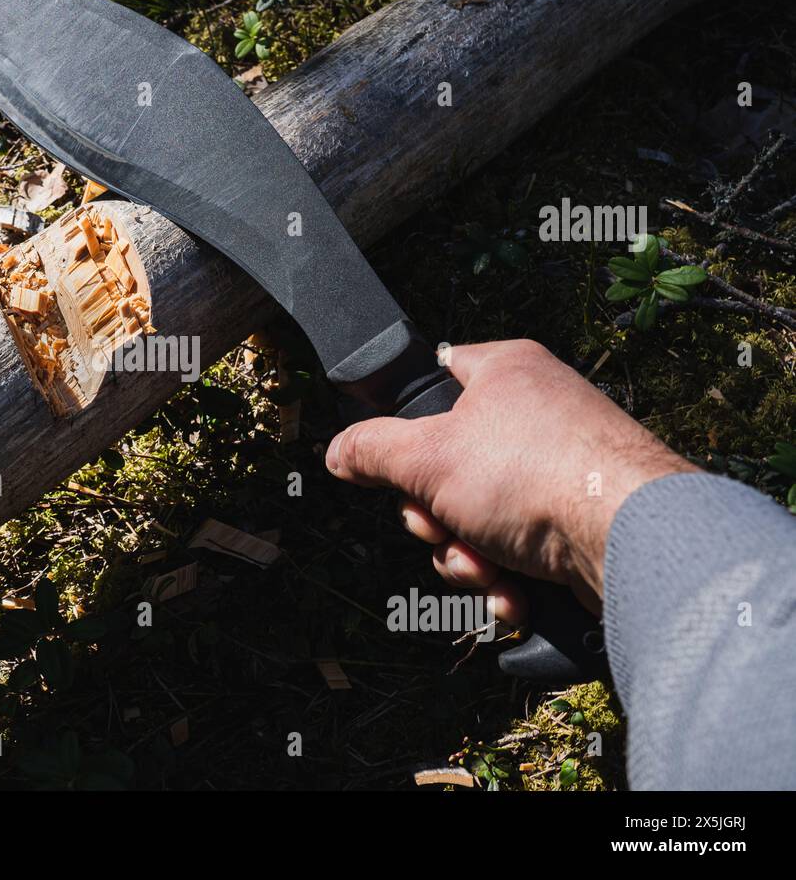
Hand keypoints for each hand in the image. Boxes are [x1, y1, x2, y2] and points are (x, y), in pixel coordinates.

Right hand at [325, 339, 695, 623]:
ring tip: (486, 568)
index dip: (407, 418)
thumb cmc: (534, 475)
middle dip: (434, 517)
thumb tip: (337, 452)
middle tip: (440, 526)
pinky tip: (514, 594)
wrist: (632, 542)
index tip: (396, 458)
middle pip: (448, 465)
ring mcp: (562, 469)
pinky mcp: (580, 523)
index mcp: (505, 374)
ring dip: (466, 556)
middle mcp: (537, 414)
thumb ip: (371, 450)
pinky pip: (519, 550)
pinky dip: (508, 579)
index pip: (437, 375)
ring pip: (479, 516)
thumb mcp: (426, 457)